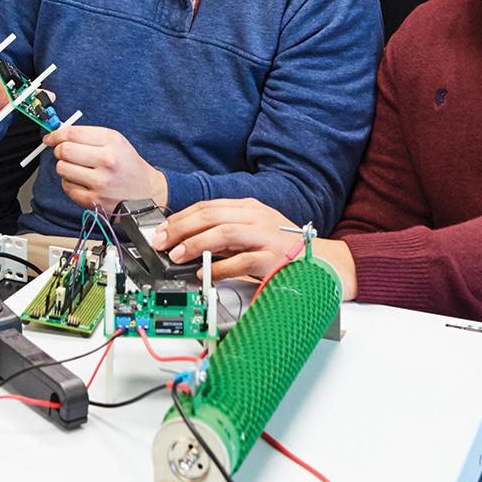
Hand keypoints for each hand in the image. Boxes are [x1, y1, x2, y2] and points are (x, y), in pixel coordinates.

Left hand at [44, 125, 166, 211]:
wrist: (148, 192)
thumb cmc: (128, 165)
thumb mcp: (116, 142)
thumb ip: (88, 136)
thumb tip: (58, 134)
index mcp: (112, 141)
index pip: (73, 133)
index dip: (56, 134)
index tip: (51, 138)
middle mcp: (107, 160)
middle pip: (64, 150)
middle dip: (60, 151)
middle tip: (65, 153)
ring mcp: (100, 182)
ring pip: (62, 168)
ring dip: (65, 168)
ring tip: (77, 169)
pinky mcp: (95, 200)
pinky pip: (67, 187)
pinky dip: (70, 183)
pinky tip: (82, 182)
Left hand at [154, 198, 303, 280]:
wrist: (319, 263)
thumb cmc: (281, 249)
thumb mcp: (252, 232)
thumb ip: (225, 233)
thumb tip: (187, 241)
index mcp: (249, 207)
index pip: (208, 206)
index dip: (181, 217)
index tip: (162, 229)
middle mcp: (257, 217)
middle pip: (211, 216)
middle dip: (181, 228)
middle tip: (162, 243)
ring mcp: (265, 237)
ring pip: (224, 233)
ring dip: (195, 244)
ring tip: (177, 256)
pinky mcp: (272, 258)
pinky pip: (240, 261)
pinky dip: (219, 268)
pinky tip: (205, 275)